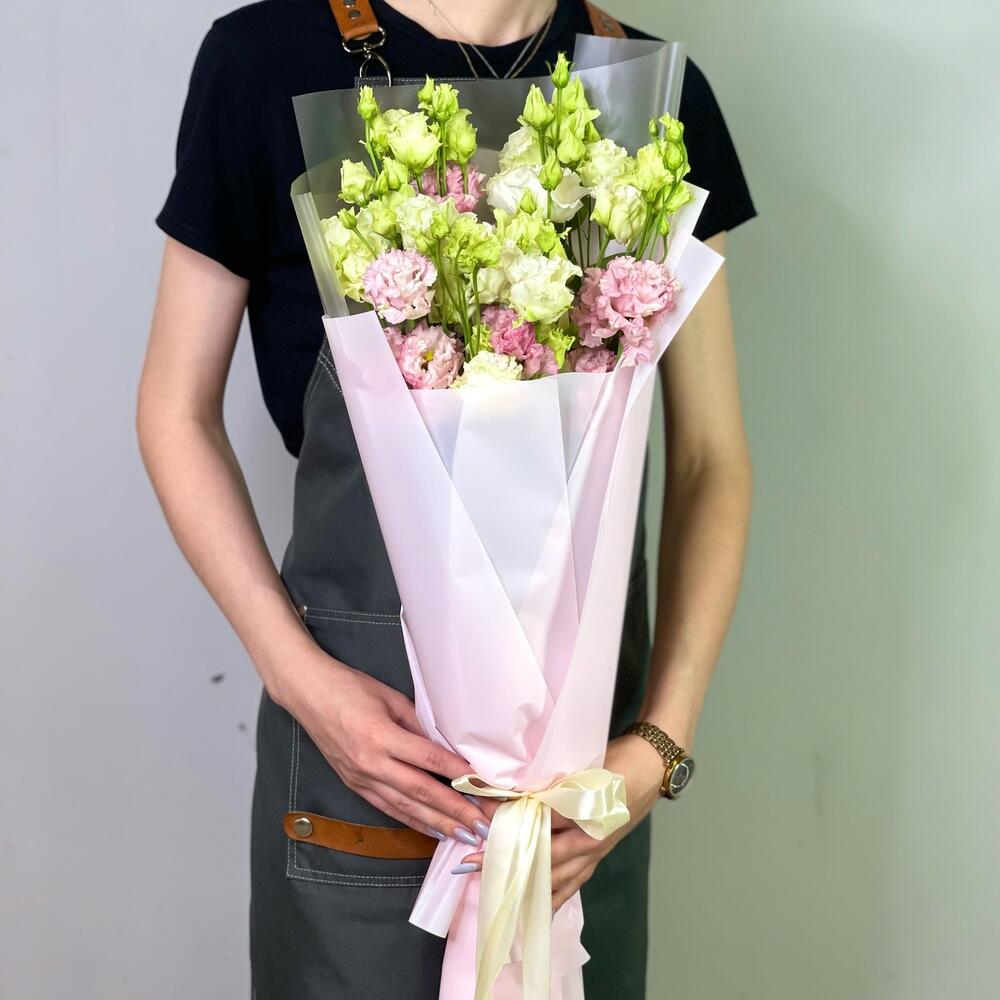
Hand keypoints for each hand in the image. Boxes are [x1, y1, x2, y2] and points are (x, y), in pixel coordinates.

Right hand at [280, 644, 496, 845]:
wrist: (307, 693)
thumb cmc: (349, 687)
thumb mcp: (390, 698)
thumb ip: (418, 725)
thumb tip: (446, 746)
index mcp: (380, 735)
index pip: (429, 759)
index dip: (458, 774)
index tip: (485, 787)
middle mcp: (370, 762)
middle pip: (421, 791)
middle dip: (456, 811)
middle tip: (483, 826)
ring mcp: (361, 777)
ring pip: (406, 807)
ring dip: (438, 823)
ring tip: (465, 835)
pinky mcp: (354, 785)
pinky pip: (388, 808)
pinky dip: (413, 821)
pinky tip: (433, 830)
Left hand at [454, 733, 665, 908]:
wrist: (652, 768)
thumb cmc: (620, 763)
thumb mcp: (586, 766)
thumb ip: (552, 781)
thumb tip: (515, 791)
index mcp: (586, 814)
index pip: (540, 821)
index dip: (508, 821)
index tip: (479, 822)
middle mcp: (590, 840)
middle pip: (541, 856)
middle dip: (505, 860)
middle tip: (470, 864)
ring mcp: (594, 852)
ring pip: (555, 877)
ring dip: (523, 883)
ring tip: (492, 890)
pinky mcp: (597, 856)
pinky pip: (571, 883)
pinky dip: (551, 897)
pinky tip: (535, 910)